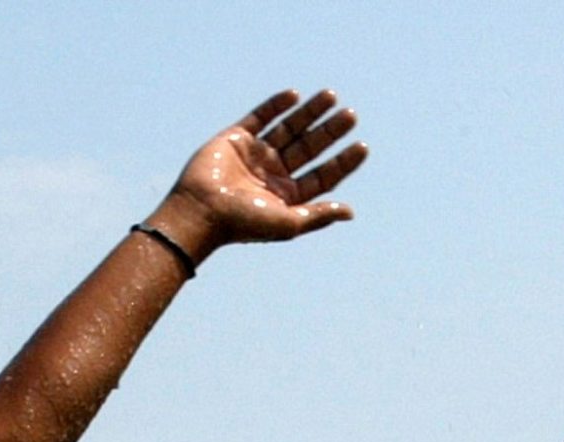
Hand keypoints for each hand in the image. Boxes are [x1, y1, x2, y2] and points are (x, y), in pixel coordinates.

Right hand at [157, 90, 367, 257]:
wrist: (201, 210)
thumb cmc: (244, 223)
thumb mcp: (289, 222)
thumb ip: (319, 215)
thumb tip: (350, 211)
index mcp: (288, 197)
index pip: (322, 176)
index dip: (342, 162)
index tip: (362, 147)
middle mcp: (274, 175)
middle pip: (310, 148)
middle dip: (330, 132)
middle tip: (351, 116)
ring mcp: (256, 155)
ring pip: (289, 128)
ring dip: (309, 113)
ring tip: (331, 96)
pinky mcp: (236, 138)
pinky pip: (260, 116)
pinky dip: (275, 105)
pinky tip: (294, 96)